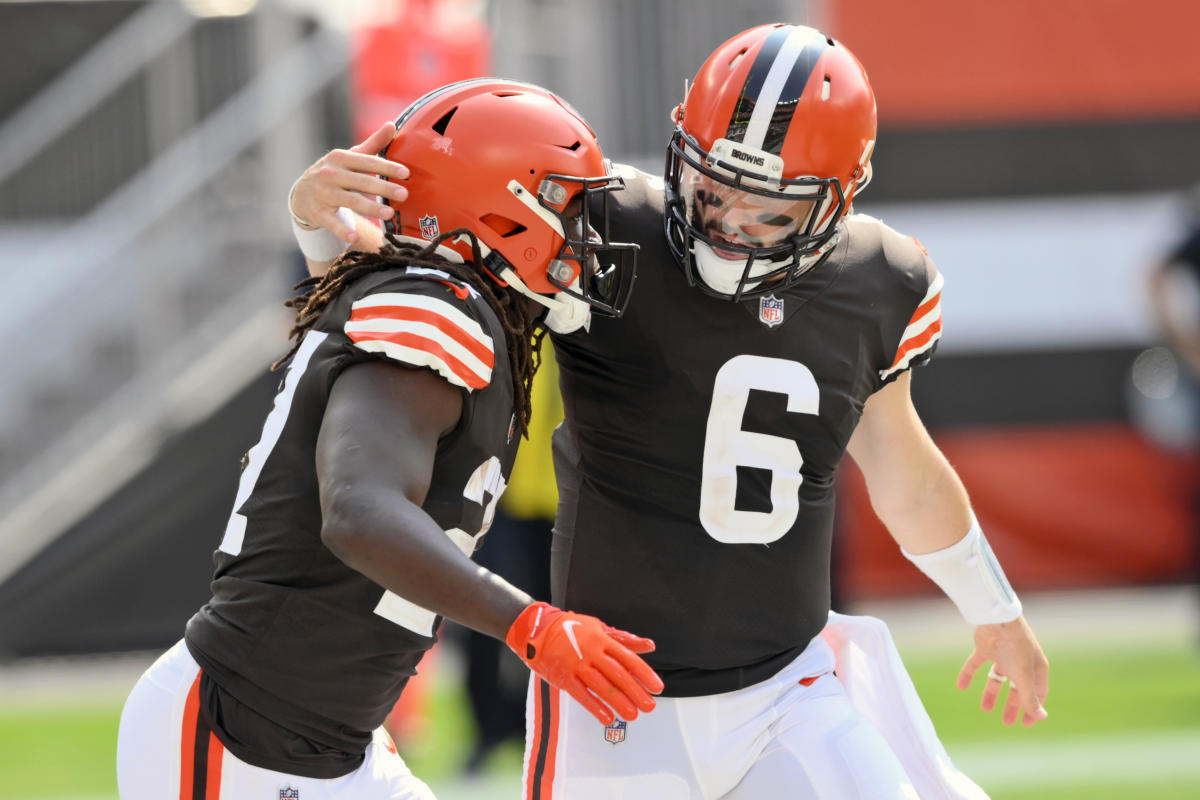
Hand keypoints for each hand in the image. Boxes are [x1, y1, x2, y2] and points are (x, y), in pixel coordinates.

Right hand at [289, 121, 409, 243]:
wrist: (301, 195)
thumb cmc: (334, 174)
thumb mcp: (349, 157)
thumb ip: (372, 144)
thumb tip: (392, 125)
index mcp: (340, 158)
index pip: (367, 162)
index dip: (386, 166)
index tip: (405, 172)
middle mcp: (330, 174)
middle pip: (361, 181)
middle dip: (383, 187)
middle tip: (404, 194)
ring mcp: (323, 194)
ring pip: (349, 200)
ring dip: (370, 207)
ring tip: (389, 213)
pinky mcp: (318, 213)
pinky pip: (331, 222)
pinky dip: (341, 230)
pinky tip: (353, 237)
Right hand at [507, 601, 663, 724]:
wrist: (537, 628)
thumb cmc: (572, 628)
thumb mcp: (599, 628)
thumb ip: (625, 639)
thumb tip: (650, 646)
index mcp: (602, 639)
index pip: (628, 658)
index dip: (644, 674)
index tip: (657, 687)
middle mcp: (591, 651)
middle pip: (617, 675)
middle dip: (635, 692)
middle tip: (649, 707)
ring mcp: (576, 664)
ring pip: (601, 686)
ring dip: (618, 702)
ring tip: (633, 715)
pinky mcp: (562, 676)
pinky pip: (581, 694)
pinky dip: (595, 706)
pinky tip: (607, 717)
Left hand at [957, 615, 1048, 726]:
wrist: (997, 621)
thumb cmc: (1016, 648)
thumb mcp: (1024, 677)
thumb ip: (1030, 697)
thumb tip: (1041, 717)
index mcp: (1035, 667)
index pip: (1038, 692)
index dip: (1032, 708)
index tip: (1025, 724)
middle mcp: (1020, 661)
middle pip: (1017, 687)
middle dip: (1013, 704)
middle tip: (1006, 722)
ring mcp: (1002, 654)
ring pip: (997, 677)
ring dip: (991, 692)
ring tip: (985, 709)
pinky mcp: (985, 648)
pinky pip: (975, 664)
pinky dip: (968, 674)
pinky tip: (960, 686)